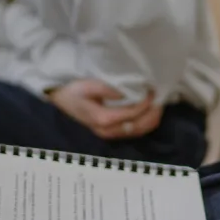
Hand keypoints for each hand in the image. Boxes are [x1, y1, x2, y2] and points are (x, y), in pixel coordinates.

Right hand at [48, 80, 162, 140]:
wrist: (60, 102)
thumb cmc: (73, 92)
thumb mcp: (89, 85)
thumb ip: (110, 89)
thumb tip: (131, 90)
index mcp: (103, 119)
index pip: (133, 113)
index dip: (146, 102)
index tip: (152, 89)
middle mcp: (109, 131)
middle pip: (140, 126)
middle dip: (153, 112)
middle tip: (159, 95)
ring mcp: (110, 134)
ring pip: (139, 130)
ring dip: (151, 117)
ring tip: (157, 102)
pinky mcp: (112, 133)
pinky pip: (134, 130)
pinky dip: (145, 121)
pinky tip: (148, 110)